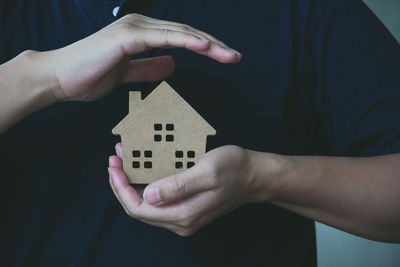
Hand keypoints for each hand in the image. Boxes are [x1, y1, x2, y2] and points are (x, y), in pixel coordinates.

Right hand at [39, 13, 240, 101]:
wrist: (61, 78)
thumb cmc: (90, 75)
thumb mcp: (128, 74)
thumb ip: (149, 67)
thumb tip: (173, 63)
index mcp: (143, 34)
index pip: (182, 38)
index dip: (206, 47)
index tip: (225, 57)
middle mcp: (141, 26)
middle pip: (187, 33)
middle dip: (214, 45)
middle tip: (236, 57)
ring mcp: (134, 29)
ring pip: (179, 33)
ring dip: (207, 43)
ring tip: (228, 54)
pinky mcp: (127, 37)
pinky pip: (162, 38)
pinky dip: (185, 41)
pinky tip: (204, 47)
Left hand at [108, 143, 286, 235]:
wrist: (254, 176)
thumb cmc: (234, 169)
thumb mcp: (206, 171)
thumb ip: (177, 186)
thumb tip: (148, 194)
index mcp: (183, 215)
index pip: (138, 208)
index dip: (121, 188)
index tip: (114, 166)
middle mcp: (180, 221)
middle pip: (139, 208)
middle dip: (122, 184)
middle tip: (115, 159)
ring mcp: (183, 216)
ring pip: (147, 203)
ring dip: (132, 182)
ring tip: (125, 158)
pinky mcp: (186, 207)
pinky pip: (158, 199)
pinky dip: (146, 182)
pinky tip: (143, 166)